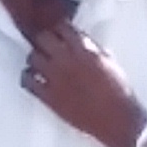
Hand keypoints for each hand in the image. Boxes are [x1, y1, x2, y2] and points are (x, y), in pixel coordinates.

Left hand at [22, 19, 143, 146]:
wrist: (116, 119)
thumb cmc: (118, 91)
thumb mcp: (109, 61)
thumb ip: (92, 48)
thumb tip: (81, 41)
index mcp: (84, 49)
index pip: (62, 27)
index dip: (60, 29)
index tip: (59, 33)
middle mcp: (66, 60)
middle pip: (43, 38)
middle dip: (44, 41)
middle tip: (47, 47)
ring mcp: (55, 78)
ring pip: (32, 57)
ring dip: (35, 59)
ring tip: (39, 64)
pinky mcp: (49, 96)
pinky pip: (27, 82)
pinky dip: (27, 78)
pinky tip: (33, 80)